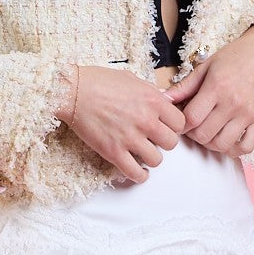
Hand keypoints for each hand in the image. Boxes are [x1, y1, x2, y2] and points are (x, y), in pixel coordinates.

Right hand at [56, 65, 186, 183]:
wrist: (73, 91)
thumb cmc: (99, 81)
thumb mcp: (132, 79)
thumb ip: (151, 92)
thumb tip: (164, 102)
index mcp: (153, 100)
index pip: (180, 122)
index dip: (173, 126)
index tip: (166, 127)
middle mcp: (146, 120)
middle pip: (171, 143)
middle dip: (163, 142)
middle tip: (153, 139)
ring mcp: (130, 138)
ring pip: (156, 160)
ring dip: (151, 158)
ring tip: (142, 153)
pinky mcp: (114, 152)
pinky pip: (136, 173)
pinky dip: (139, 175)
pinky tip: (137, 171)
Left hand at [162, 26, 253, 156]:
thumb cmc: (235, 56)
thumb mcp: (206, 66)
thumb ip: (185, 85)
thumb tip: (164, 99)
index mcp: (216, 87)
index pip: (191, 118)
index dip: (181, 125)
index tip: (181, 122)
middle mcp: (233, 103)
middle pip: (204, 135)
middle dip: (193, 134)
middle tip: (194, 127)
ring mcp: (249, 114)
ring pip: (223, 144)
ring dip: (211, 143)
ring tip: (209, 133)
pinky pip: (246, 147)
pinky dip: (234, 150)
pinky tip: (227, 140)